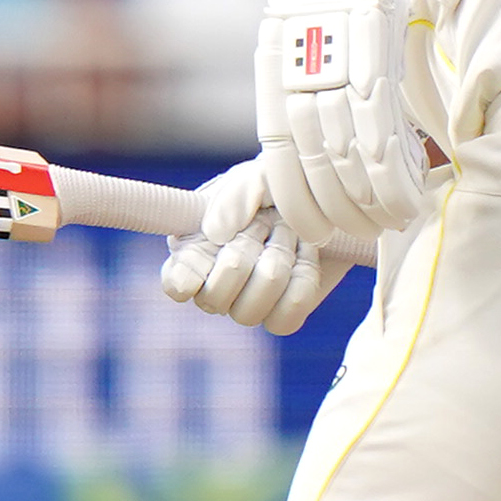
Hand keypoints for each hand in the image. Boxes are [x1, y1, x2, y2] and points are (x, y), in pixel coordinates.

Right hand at [159, 157, 353, 335]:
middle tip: (265, 222)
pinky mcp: (283, 311)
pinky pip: (283, 321)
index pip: (176, 283)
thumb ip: (234, 197)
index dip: (187, 276)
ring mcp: (249, 302)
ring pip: (249, 313)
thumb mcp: (255, 178)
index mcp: (194, 250)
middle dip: (246, 254)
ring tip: (288, 234)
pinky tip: (306, 257)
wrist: (323, 198)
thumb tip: (217, 234)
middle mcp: (216, 283)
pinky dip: (300, 285)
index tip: (211, 245)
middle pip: (214, 299)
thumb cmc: (279, 185)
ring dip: (276, 265)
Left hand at [256, 0, 427, 239]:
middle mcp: (302, 96)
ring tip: (391, 223)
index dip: (303, 210)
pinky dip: (397, 182)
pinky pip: (385, 142)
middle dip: (346, 215)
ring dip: (374, 206)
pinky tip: (406, 204)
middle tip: (366, 231)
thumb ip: (295, 129)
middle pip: (322, 175)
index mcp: (276, 102)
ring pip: (354, 165)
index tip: (321, 233)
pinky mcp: (375, 73)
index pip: (282, 173)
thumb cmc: (321, 36)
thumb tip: (298, 186)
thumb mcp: (291, 77)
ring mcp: (339, 85)